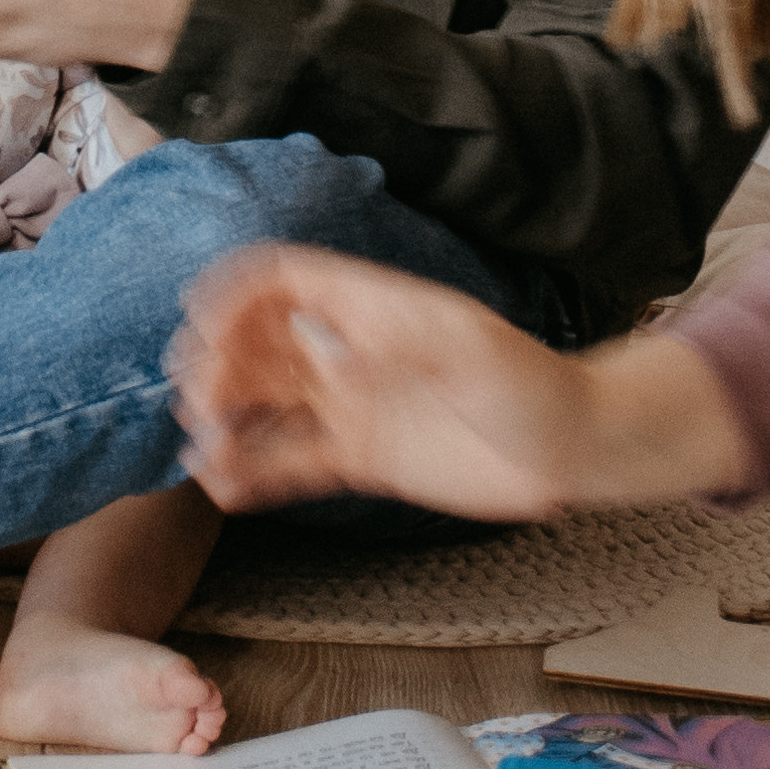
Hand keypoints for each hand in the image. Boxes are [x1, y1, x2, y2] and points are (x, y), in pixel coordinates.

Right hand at [169, 246, 749, 517]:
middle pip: (258, 341)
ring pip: (266, 404)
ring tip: (202, 449)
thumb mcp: (471, 347)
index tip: (199, 323)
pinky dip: (253, 472)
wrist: (570, 448)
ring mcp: (353, 404)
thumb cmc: (529, 382)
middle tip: (202, 402)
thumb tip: (336, 337)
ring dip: (225, 419)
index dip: (234, 293)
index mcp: (369, 306)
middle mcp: (351, 351)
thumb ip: (403, 339)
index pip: (280, 280)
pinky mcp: (362, 457)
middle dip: (218, 362)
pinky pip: (292, 461)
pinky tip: (225, 487)